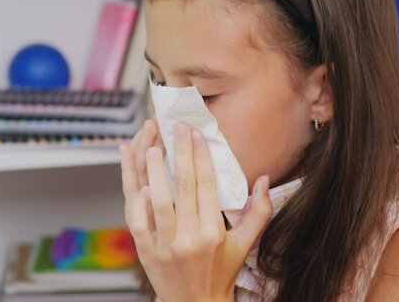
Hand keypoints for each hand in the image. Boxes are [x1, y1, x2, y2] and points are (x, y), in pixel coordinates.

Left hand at [120, 122, 272, 301]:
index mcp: (213, 233)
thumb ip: (259, 212)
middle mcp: (189, 239)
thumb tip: (264, 179)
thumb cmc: (220, 272)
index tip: (197, 134)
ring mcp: (164, 246)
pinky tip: (134, 175)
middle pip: (183, 188)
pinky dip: (135, 197)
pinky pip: (137, 220)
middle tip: (177, 127)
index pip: (206, 186)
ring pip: (157, 201)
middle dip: (180, 153)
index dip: (201, 157)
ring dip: (152, 171)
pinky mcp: (145, 251)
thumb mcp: (245, 245)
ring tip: (152, 145)